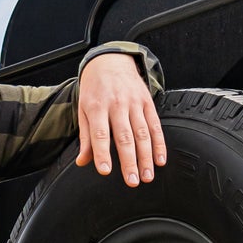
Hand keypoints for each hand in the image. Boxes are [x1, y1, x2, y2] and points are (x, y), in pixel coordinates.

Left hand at [75, 54, 167, 186]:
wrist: (110, 61)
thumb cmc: (94, 89)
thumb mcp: (83, 110)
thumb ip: (85, 137)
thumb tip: (82, 162)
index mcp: (96, 107)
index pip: (100, 134)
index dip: (102, 153)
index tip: (105, 171)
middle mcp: (116, 105)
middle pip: (124, 137)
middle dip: (130, 161)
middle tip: (133, 181)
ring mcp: (134, 103)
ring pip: (142, 133)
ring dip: (147, 157)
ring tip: (147, 176)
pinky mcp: (147, 102)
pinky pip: (155, 126)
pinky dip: (159, 144)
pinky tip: (160, 160)